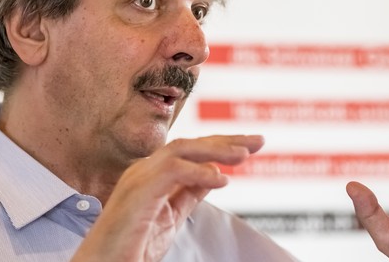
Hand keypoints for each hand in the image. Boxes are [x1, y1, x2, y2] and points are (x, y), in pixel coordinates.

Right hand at [71, 135, 263, 261]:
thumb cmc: (131, 247)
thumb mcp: (171, 217)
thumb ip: (189, 193)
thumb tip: (214, 175)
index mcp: (153, 174)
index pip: (193, 151)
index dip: (223, 145)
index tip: (252, 144)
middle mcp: (145, 170)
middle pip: (191, 144)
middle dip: (226, 140)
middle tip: (257, 141)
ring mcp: (139, 178)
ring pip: (182, 149)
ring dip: (216, 150)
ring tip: (243, 155)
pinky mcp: (137, 192)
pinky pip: (171, 171)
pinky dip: (198, 172)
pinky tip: (220, 180)